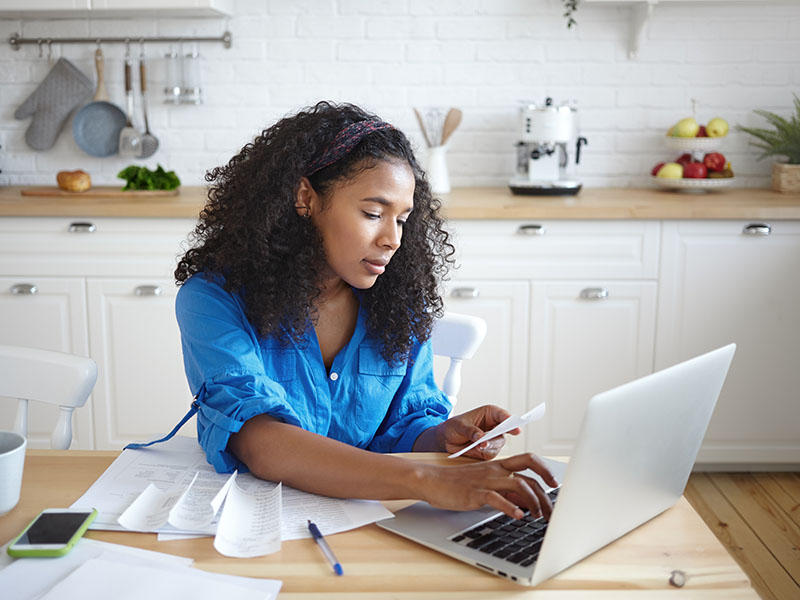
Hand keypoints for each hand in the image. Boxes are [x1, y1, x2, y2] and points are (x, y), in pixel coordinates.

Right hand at [418, 453, 558, 519]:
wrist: (433, 480)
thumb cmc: (458, 483)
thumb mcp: (485, 482)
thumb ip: (504, 488)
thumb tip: (524, 500)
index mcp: (499, 465)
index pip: (529, 460)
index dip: (546, 470)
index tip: (555, 484)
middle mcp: (495, 470)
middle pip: (529, 475)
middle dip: (546, 494)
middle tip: (551, 511)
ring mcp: (486, 480)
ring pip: (519, 485)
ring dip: (533, 501)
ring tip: (537, 516)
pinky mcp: (475, 492)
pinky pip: (497, 498)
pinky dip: (510, 507)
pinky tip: (518, 516)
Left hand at [436, 405, 520, 459]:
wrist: (446, 440)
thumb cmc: (454, 427)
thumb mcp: (459, 425)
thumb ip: (470, 430)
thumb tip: (480, 436)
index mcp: (490, 414)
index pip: (503, 415)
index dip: (509, 420)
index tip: (513, 425)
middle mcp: (495, 427)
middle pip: (506, 431)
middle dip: (500, 435)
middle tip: (498, 436)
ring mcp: (493, 440)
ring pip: (499, 443)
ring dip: (490, 445)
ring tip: (480, 445)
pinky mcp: (488, 451)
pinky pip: (491, 453)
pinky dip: (485, 452)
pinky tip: (477, 449)